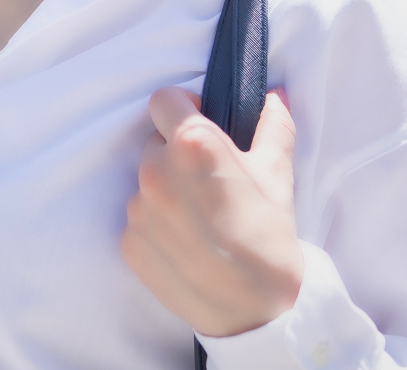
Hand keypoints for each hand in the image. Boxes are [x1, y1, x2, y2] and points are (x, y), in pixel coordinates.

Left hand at [120, 88, 305, 337]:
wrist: (257, 312)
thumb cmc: (270, 239)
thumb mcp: (277, 175)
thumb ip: (273, 126)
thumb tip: (275, 95)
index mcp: (192, 145)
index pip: (163, 99)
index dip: (182, 107)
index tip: (199, 123)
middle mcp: (156, 171)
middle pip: (153, 141)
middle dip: (175, 152)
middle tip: (206, 179)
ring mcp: (138, 208)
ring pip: (144, 181)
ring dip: (165, 189)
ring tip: (200, 216)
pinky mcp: (128, 241)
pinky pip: (138, 218)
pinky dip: (156, 223)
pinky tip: (186, 241)